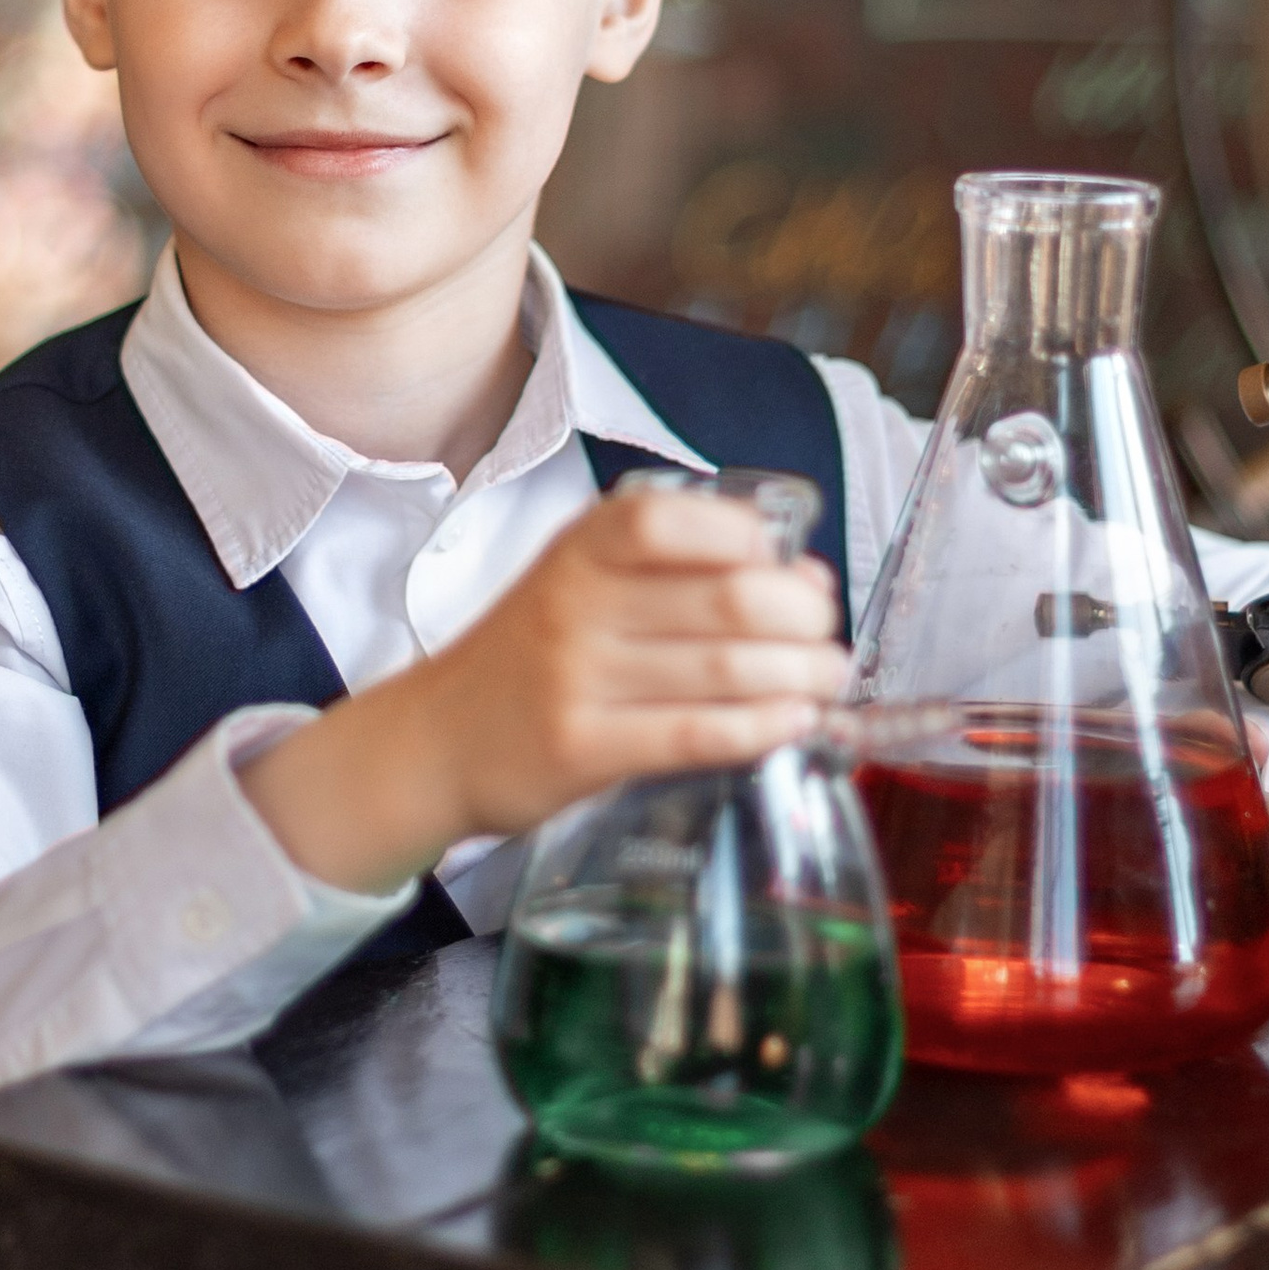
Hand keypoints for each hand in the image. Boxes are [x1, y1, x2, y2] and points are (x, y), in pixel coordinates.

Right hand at [243, 485, 849, 896]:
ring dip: (800, 676)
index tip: (796, 568)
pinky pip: (695, 734)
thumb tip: (805, 580)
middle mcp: (575, 603)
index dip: (754, 541)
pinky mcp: (582, 748)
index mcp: (583, 547)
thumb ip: (681, 569)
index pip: (677, 521)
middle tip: (828, 637)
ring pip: (723, 670)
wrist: (439, 738)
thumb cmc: (534, 653)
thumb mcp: (584, 580)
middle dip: (802, 619)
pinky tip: (793, 722)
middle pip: (724, 600)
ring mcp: (576, 678)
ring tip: (829, 680)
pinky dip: (761, 727)